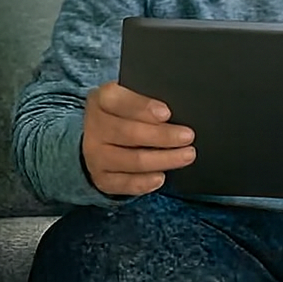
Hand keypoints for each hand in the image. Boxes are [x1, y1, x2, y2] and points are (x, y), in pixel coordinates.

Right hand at [81, 82, 196, 196]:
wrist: (97, 138)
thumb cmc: (121, 115)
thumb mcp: (127, 99)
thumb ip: (144, 102)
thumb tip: (170, 114)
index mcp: (101, 100)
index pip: (118, 101)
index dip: (143, 107)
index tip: (166, 113)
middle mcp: (95, 127)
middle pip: (130, 133)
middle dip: (162, 136)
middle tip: (187, 136)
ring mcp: (96, 155)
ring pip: (132, 160)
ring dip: (163, 159)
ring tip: (186, 155)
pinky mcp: (102, 177)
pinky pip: (125, 183)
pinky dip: (145, 182)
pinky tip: (161, 177)